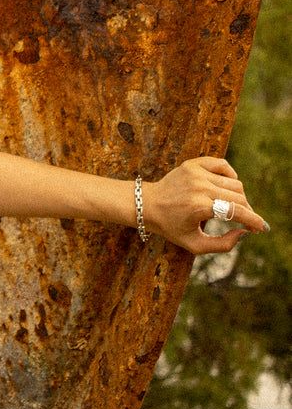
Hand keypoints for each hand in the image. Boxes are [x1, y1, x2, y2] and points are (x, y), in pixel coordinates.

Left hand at [144, 157, 268, 253]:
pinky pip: (223, 165)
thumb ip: (223, 245)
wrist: (146, 204)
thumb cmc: (170, 226)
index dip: (254, 221)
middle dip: (248, 211)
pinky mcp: (192, 164)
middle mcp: (198, 186)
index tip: (262, 228)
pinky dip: (231, 176)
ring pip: (234, 183)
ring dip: (239, 197)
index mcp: (198, 206)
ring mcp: (195, 173)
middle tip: (247, 221)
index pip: (236, 211)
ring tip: (232, 207)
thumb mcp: (194, 244)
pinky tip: (226, 187)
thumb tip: (244, 232)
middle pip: (238, 197)